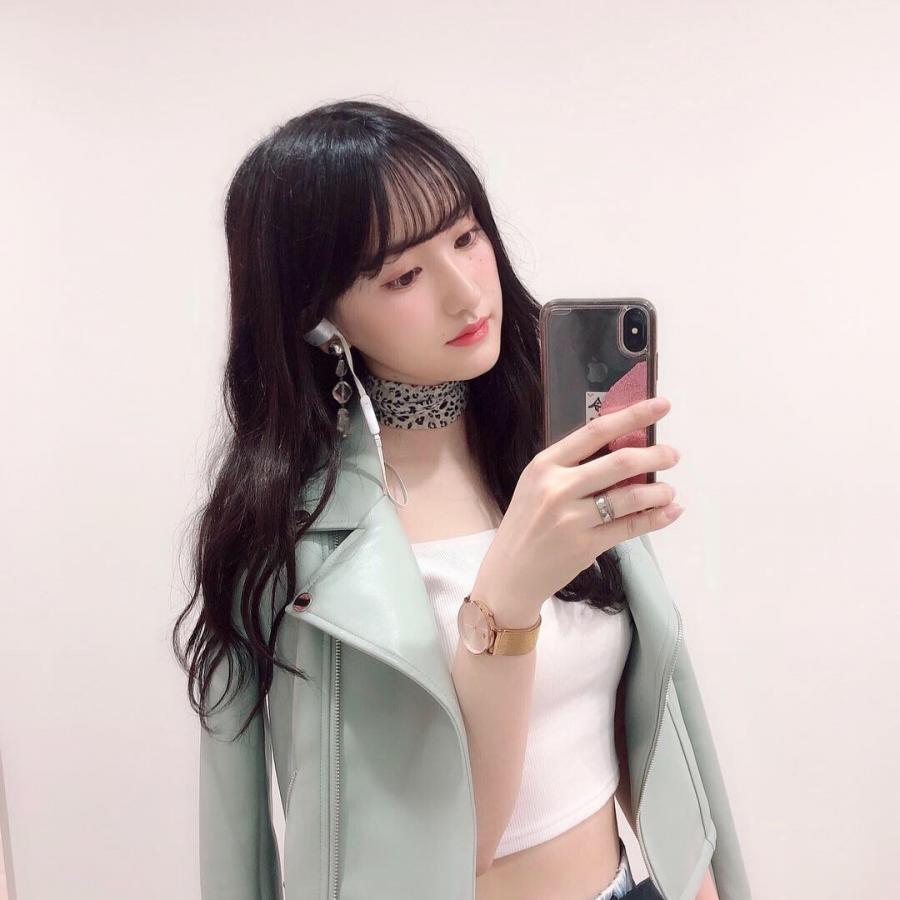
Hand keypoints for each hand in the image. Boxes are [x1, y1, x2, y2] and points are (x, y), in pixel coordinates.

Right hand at [473, 397, 681, 623]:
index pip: (595, 431)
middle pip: (620, 462)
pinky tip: (669, 512)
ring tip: (668, 490)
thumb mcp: (537, 486)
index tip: (661, 406)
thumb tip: (624, 448)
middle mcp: (557, 488)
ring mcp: (571, 519)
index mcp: (545, 465)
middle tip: (672, 456)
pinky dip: (656, 518)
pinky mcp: (584, 546)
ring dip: (658, 491)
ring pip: (630, 497)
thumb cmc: (526, 525)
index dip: (633, 416)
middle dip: (655, 456)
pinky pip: (630, 528)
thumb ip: (572, 467)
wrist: (508, 575)